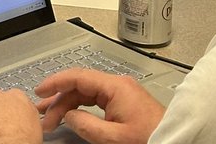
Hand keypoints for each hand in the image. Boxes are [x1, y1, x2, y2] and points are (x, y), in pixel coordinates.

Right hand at [36, 69, 164, 143]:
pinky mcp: (125, 102)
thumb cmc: (152, 139)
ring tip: (53, 118)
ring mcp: (122, 93)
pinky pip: (96, 100)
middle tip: (44, 117)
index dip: (55, 83)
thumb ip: (87, 126)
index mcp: (115, 86)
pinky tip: (72, 116)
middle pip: (80, 86)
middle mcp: (118, 84)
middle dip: (59, 100)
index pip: (77, 77)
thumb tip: (68, 115)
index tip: (39, 91)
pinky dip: (81, 108)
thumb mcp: (115, 138)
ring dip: (68, 105)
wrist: (176, 142)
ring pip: (86, 93)